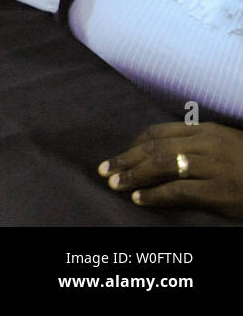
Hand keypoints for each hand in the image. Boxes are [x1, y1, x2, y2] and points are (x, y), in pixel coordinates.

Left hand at [100, 122, 242, 216]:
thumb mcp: (225, 145)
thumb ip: (196, 145)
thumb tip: (160, 153)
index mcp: (207, 130)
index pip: (159, 131)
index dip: (134, 143)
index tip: (120, 154)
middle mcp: (208, 144)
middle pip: (155, 147)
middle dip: (126, 159)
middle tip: (105, 170)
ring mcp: (215, 166)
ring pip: (162, 165)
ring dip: (134, 176)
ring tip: (115, 184)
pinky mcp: (220, 190)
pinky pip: (179, 190)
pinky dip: (155, 194)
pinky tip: (139, 199)